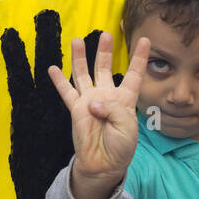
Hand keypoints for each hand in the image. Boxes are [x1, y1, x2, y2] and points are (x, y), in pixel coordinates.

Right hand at [48, 31, 149, 198]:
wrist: (104, 164)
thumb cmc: (120, 146)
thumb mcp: (127, 127)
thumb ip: (113, 109)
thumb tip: (92, 101)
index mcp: (125, 98)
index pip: (134, 74)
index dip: (139, 58)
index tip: (145, 40)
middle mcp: (107, 95)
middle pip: (105, 68)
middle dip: (104, 51)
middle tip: (105, 34)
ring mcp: (90, 100)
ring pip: (84, 74)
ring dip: (81, 58)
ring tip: (77, 41)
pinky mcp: (76, 109)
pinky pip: (67, 92)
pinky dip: (59, 81)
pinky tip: (52, 68)